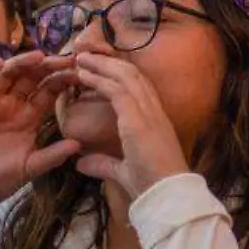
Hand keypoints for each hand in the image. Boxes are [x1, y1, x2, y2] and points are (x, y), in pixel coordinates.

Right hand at [0, 52, 82, 213]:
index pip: (48, 92)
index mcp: (28, 118)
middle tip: (64, 58)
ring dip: (20, 64)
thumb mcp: (28, 168)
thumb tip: (79, 145)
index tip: (80, 71)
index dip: (62, 80)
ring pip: (5, 76)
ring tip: (37, 56)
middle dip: (46, 67)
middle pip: (30, 78)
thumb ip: (51, 156)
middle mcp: (9, 106)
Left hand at [70, 54, 190, 198]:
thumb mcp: (122, 171)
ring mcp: (148, 113)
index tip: (101, 68)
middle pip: (133, 76)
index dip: (120, 75)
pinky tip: (84, 74)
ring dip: (103, 65)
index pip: (139, 88)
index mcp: (155, 121)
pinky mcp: (138, 119)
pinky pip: (117, 91)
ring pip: (126, 77)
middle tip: (88, 55)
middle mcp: (155, 111)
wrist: (166, 194)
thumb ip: (103, 164)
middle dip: (110, 62)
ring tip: (83, 57)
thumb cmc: (151, 186)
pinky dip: (100, 79)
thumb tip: (82, 163)